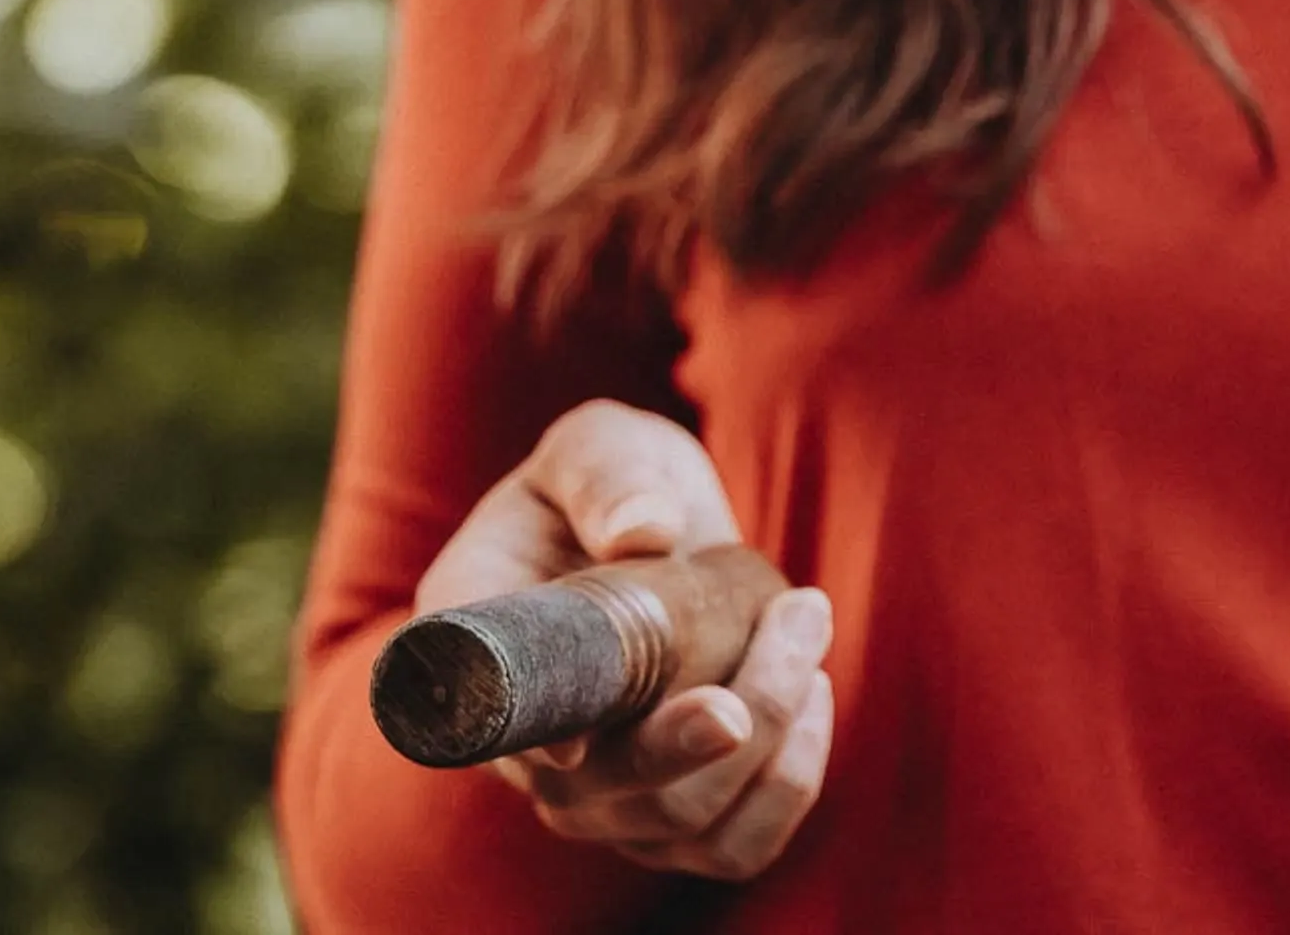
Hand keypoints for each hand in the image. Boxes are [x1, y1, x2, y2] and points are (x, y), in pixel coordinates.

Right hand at [412, 400, 836, 881]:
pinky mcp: (669, 814)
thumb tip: (643, 533)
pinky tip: (814, 699)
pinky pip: (730, 846)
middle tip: (786, 632)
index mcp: (475, 645)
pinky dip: (785, 788)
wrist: (657, 523)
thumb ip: (607, 471)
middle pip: (593, 796)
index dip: (535, 738)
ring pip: (674, 824)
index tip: (585, 740)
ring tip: (806, 636)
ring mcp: (596, 793)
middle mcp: (524, 741)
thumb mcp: (598, 445)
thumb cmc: (610, 478)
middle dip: (691, 736)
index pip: (483, 715)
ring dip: (761, 750)